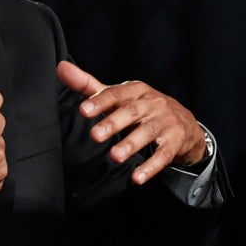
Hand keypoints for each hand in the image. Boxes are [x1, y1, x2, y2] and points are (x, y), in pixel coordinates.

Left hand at [56, 60, 206, 184]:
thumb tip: (61, 68)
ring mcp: (165, 122)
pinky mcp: (175, 141)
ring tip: (114, 156)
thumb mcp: (118, 96)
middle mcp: (151, 103)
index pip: (115, 94)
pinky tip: (137, 178)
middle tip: (94, 135)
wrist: (184, 122)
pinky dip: (151, 166)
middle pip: (131, 112)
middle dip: (112, 123)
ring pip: (147, 133)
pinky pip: (163, 155)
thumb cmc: (141, 107)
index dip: (99, 101)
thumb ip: (88, 85)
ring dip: (130, 145)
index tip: (83, 110)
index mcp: (135, 90)